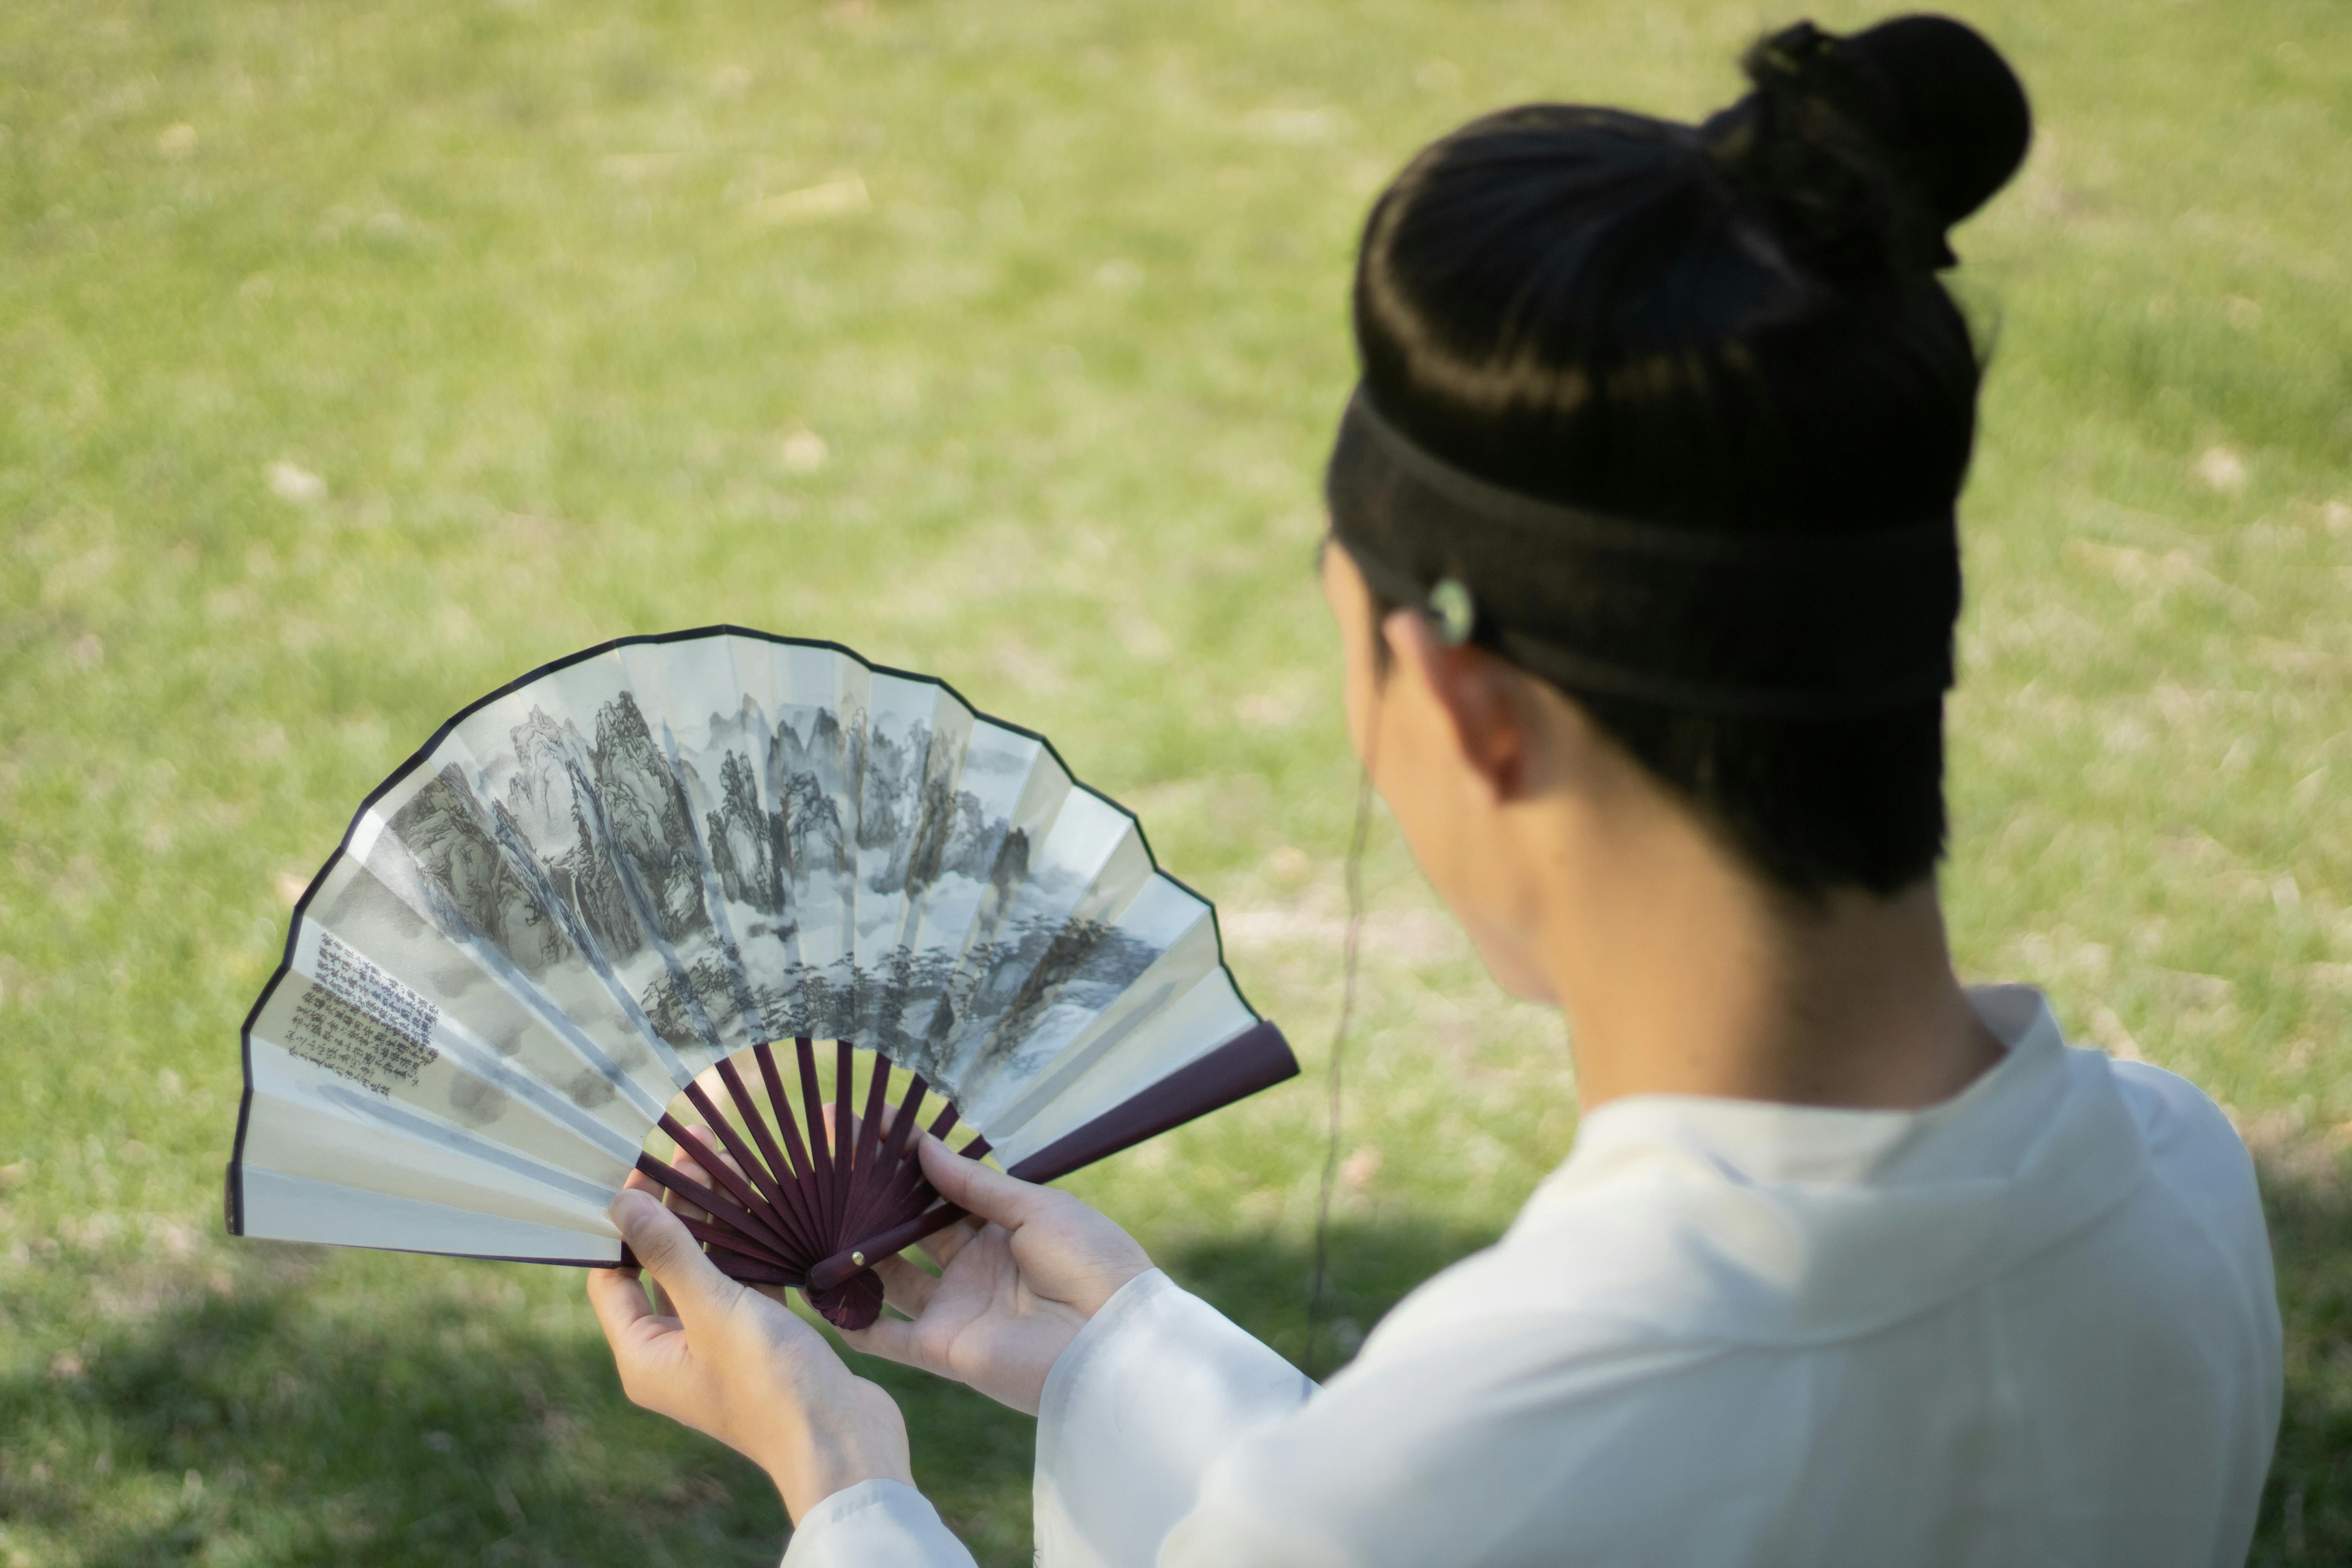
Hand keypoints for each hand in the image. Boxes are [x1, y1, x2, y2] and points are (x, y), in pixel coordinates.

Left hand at [585, 1144, 913, 1521]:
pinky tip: (768, 1209)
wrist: (845, 1443)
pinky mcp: (761, 1343)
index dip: (625, 1222)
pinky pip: (746, 1285)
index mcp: (644, 1355)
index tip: (647, 1168)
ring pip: (708, 1271)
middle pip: (662, 1266)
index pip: (613, 1275)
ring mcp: (719, 1349)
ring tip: (732, 1166)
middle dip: (678, 1210)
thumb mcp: (715, 1310)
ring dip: (718, 1224)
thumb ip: (671, 1253)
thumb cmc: (771, 1384)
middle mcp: (674, 1353)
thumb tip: (621, 1204)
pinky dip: (753, 1250)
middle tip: (698, 1152)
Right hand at [840, 1134, 1153, 1415]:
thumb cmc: (1092, 1264)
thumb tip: (922, 1145)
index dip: (902, 1157)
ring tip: (809, 1216)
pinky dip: (852, 1320)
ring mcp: (955, 1308)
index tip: (862, 1123)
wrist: (1112, 1343)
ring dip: (854, 1251)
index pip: (939, 1185)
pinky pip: (886, 1337)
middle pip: (909, 1227)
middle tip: (821, 1162)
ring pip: (890, 1275)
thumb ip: (975, 1183)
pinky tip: (816, 1293)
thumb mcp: (1038, 1208)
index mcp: (1003, 1228)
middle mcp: (974, 1267)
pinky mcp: (942, 1350)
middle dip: (868, 1197)